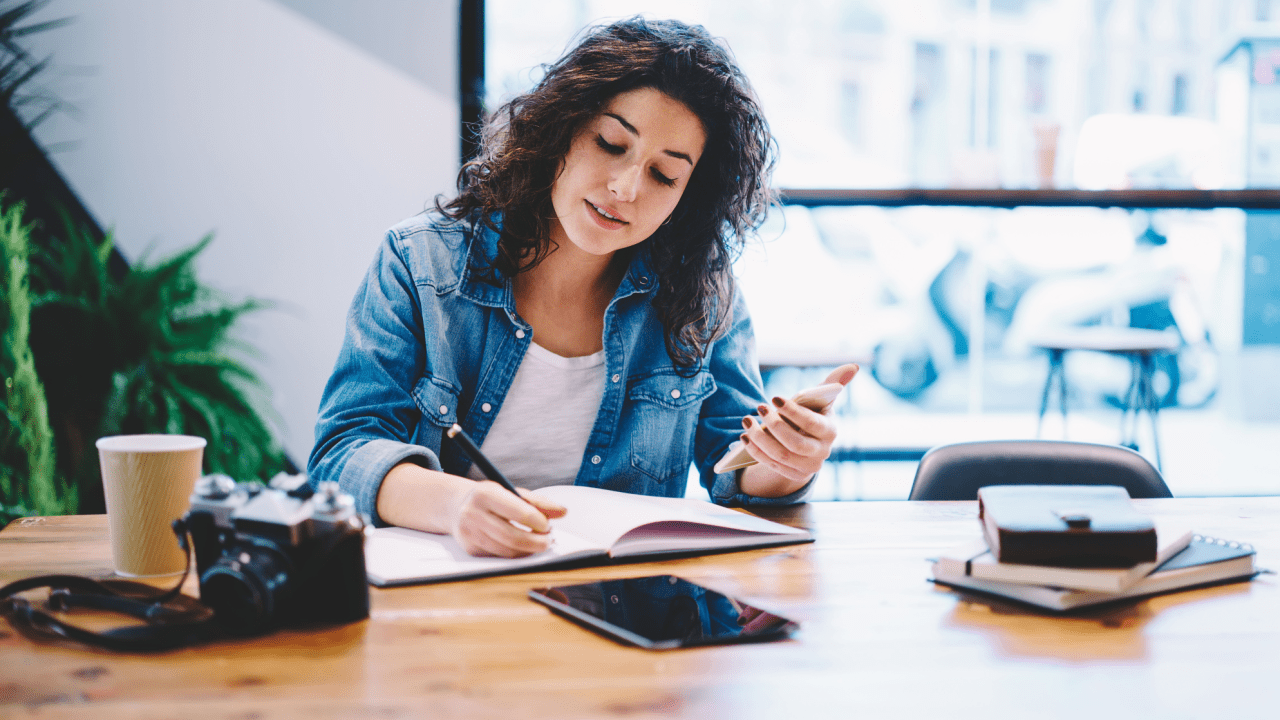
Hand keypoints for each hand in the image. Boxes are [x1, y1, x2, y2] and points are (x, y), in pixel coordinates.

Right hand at [450, 483, 566, 557]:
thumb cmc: (490, 498)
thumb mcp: (512, 492)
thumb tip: (563, 512)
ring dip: (529, 550)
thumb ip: (539, 502)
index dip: (539, 522)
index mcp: (485, 494)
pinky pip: (500, 556)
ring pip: (507, 550)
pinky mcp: (470, 549)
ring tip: (539, 542)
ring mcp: (469, 533)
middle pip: (514, 537)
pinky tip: (523, 546)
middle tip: (549, 539)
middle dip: (537, 542)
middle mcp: (473, 514)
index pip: (519, 512)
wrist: (457, 506)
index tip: (548, 525)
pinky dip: (516, 554)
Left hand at [739, 363, 857, 494]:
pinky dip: (756, 451)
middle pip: (795, 443)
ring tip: (746, 420)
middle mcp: (823, 452)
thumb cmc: (811, 414)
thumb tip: (854, 365)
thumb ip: (833, 383)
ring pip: (781, 455)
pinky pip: (772, 465)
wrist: (805, 442)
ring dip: (759, 438)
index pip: (812, 423)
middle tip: (758, 407)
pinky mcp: (794, 475)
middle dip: (774, 425)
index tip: (774, 398)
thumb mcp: (820, 400)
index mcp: (830, 431)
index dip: (793, 411)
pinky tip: (745, 437)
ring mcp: (809, 467)